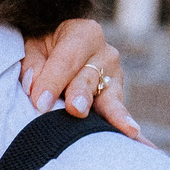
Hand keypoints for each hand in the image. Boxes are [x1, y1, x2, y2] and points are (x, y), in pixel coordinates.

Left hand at [21, 20, 142, 140]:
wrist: (63, 51)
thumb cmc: (46, 49)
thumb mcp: (34, 47)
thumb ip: (33, 63)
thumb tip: (34, 87)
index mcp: (84, 33)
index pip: (68, 58)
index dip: (53, 80)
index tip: (39, 102)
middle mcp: (105, 54)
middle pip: (90, 78)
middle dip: (81, 94)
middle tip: (74, 109)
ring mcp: (115, 77)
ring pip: (111, 97)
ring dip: (114, 113)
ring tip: (126, 128)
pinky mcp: (117, 99)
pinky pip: (118, 114)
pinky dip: (124, 125)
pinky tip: (135, 136)